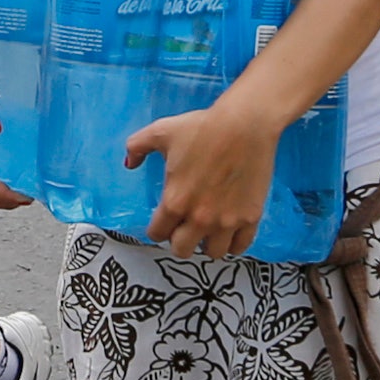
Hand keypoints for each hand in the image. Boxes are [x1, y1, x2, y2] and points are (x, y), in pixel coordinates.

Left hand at [129, 92, 279, 260]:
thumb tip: (129, 163)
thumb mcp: (161, 132)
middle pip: (182, 250)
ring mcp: (226, 221)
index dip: (158, 228)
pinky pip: (240, 247)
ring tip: (208, 230)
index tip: (164, 222)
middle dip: (180, 240)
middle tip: (185, 227)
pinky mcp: (250, 218)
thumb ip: (137, 147)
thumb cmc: (202, 128)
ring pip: (213, 253)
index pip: (157, 234)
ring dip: (207, 244)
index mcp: (174, 202)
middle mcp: (199, 218)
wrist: (244, 125)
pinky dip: (233, 243)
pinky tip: (229, 231)